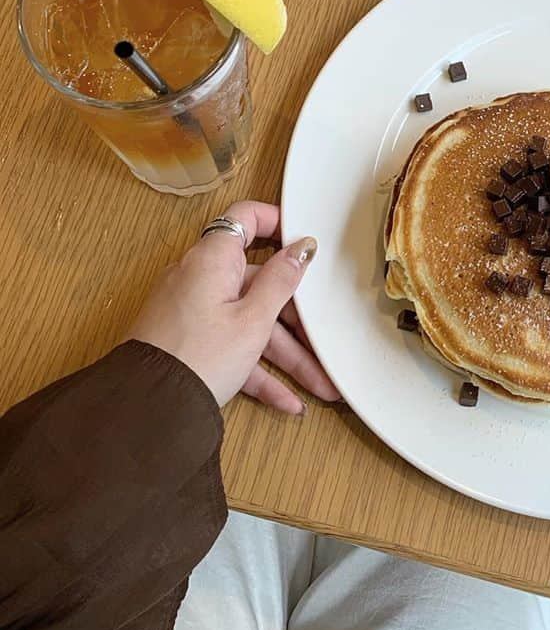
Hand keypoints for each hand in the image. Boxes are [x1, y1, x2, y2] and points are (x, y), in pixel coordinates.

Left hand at [128, 200, 339, 413]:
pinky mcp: (190, 341)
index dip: (276, 222)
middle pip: (259, 284)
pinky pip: (230, 346)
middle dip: (296, 319)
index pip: (245, 218)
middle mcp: (200, 278)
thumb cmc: (198, 357)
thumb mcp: (253, 320)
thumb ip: (281, 280)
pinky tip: (286, 401)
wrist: (146, 411)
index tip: (304, 241)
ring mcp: (193, 311)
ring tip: (318, 385)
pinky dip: (256, 368)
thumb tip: (301, 247)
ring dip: (285, 356)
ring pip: (249, 322)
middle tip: (324, 339)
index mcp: (212, 260)